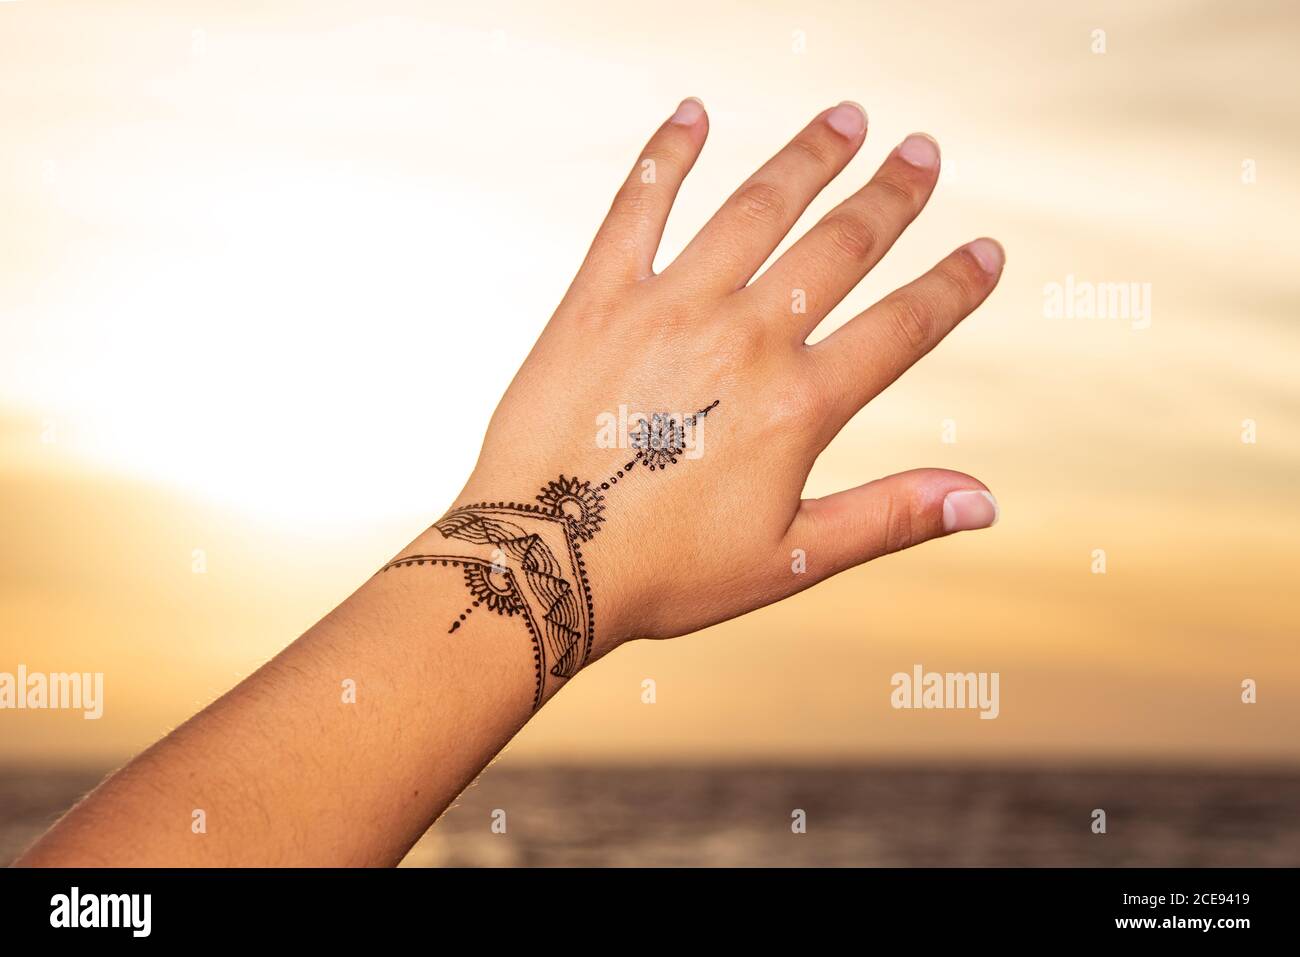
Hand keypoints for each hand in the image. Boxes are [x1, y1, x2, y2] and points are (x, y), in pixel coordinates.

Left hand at [434, 98, 1002, 684]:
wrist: (543, 560)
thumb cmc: (666, 571)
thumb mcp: (792, 559)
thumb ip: (891, 518)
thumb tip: (984, 499)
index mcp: (798, 405)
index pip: (902, 327)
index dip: (953, 285)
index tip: (986, 249)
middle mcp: (744, 340)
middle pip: (839, 247)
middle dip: (890, 196)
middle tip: (922, 152)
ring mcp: (670, 309)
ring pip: (755, 210)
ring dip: (807, 159)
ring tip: (845, 120)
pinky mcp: (600, 299)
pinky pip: (638, 207)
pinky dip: (667, 156)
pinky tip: (693, 113)